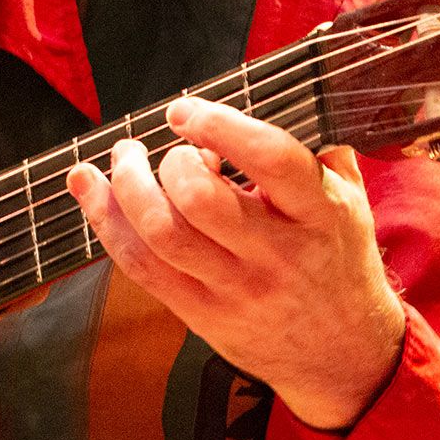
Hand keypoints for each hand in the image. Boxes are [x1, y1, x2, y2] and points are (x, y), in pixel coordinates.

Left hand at [66, 96, 404, 431]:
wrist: (344, 354)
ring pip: (162, 235)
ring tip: (124, 159)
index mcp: (320, 213)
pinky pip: (141, 267)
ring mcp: (236, 289)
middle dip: (170, 162)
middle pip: (201, 201)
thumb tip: (282, 85)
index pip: (273, 159)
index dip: (220, 126)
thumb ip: (317, 144)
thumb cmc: (337, 259)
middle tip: (167, 147)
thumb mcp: (349, 199)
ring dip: (126, 187)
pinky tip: (91, 191)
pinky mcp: (202, 315)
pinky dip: (106, 223)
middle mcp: (277, 254)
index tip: (185, 110)